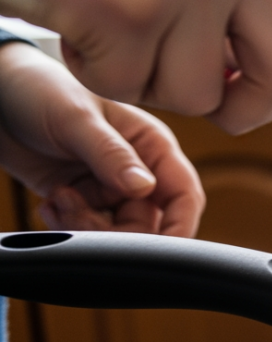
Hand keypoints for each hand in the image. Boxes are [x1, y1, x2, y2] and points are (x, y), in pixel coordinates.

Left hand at [0, 42, 204, 236]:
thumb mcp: (77, 120)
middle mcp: (140, 169)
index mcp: (153, 145)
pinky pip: (89, 230)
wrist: (0, 96)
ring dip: (84, 224)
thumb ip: (112, 155)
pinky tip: (50, 201)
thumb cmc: (43, 91)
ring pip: (117, 231)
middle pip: (149, 223)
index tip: (159, 250)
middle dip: (112, 228)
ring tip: (57, 198)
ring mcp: (111, 186)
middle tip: (74, 207)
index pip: (184, 194)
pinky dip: (66, 225)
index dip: (180, 225)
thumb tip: (145, 188)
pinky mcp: (84, 199)